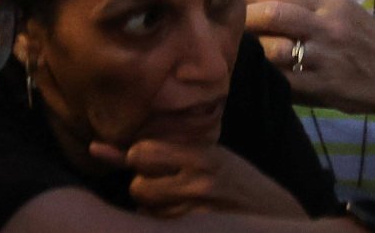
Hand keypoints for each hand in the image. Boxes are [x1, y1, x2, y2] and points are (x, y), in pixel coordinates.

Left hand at [87, 135, 308, 220]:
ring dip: (158, 212)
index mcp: (200, 156)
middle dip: (149, 190)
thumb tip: (93, 149)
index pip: (140, 153)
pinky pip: (162, 228)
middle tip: (173, 189)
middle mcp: (201, 183)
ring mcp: (203, 212)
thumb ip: (149, 153)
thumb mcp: (202, 156)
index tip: (158, 165)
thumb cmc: (235, 182)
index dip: (142, 161)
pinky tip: (188, 222)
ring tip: (185, 207)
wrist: (280, 217)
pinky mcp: (203, 228)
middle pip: (139, 188)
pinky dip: (168, 226)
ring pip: (149, 214)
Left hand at [247, 0, 374, 122]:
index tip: (238, 1)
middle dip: (246, 18)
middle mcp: (329, 27)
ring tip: (241, 48)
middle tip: (231, 25)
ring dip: (252, 49)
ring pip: (276, 49)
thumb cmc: (360, 33)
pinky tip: (259, 72)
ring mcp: (328, 59)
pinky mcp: (326, 88)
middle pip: (275, 14)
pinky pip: (286, 81)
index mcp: (330, 2)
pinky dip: (268, 75)